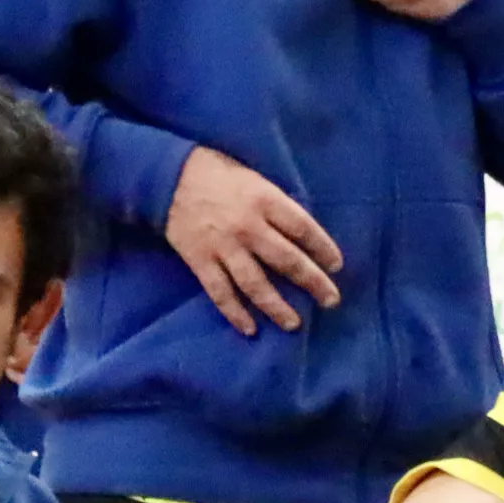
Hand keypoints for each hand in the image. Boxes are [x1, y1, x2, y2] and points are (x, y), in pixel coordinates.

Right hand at [164, 146, 342, 335]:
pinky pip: (221, 293)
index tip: (336, 266)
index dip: (323, 248)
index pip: (303, 228)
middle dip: (313, 283)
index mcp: (265, 200)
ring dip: (277, 307)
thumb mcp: (254, 179)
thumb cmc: (217, 173)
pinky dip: (235, 313)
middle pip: (287, 260)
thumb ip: (276, 205)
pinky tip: (250, 329)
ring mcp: (223, 247)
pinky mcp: (200, 261)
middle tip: (331, 301)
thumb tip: (302, 234)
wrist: (167, 176)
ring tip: (294, 323)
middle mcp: (248, 226)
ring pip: (256, 284)